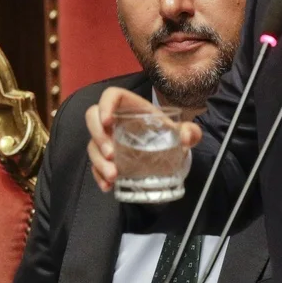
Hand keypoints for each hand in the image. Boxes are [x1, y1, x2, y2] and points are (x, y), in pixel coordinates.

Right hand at [86, 87, 201, 192]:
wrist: (168, 153)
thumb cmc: (169, 135)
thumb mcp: (182, 132)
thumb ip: (189, 132)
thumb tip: (186, 137)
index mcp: (131, 107)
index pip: (111, 96)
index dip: (105, 105)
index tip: (108, 121)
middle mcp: (115, 121)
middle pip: (92, 118)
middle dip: (98, 136)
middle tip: (111, 154)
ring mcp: (108, 139)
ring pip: (92, 144)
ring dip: (98, 160)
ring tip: (114, 175)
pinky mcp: (106, 157)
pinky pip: (94, 164)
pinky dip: (98, 175)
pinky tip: (107, 186)